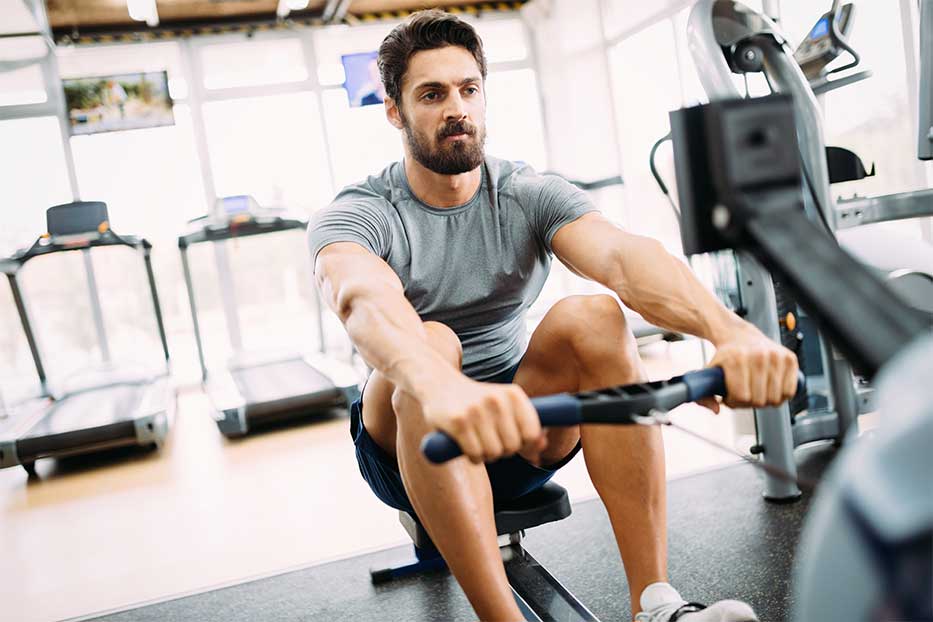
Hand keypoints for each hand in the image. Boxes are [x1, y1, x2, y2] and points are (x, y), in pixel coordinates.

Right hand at [419, 377, 546, 464]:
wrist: (438, 382)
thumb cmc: (476, 400)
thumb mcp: (505, 405)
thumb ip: (526, 424)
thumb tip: (543, 445)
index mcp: (514, 394)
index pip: (532, 434)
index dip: (523, 443)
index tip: (512, 439)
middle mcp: (497, 400)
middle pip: (513, 447)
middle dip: (502, 450)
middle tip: (490, 439)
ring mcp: (477, 411)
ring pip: (494, 453)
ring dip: (486, 455)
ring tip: (477, 440)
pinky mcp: (458, 422)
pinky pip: (476, 455)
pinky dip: (472, 457)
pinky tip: (466, 445)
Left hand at [701, 325, 798, 412]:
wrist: (740, 335)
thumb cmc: (726, 356)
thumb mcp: (709, 372)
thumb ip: (704, 394)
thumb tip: (717, 410)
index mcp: (736, 359)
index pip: (742, 397)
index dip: (734, 403)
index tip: (730, 397)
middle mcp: (758, 356)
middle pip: (759, 400)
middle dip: (749, 403)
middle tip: (744, 394)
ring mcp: (776, 356)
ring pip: (775, 399)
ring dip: (765, 400)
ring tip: (755, 390)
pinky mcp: (790, 358)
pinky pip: (789, 392)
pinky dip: (780, 395)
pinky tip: (769, 387)